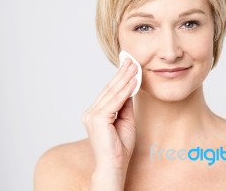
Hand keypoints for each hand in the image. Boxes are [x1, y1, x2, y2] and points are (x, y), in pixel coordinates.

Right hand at [82, 58, 137, 188]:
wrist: (114, 166)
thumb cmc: (120, 147)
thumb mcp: (126, 120)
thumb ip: (125, 105)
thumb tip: (130, 88)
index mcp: (95, 113)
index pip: (109, 92)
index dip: (119, 78)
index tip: (128, 66)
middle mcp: (91, 113)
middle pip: (109, 89)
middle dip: (122, 73)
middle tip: (131, 60)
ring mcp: (92, 115)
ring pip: (112, 93)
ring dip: (125, 78)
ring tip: (135, 66)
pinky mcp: (98, 119)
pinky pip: (115, 101)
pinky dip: (125, 90)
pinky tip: (133, 81)